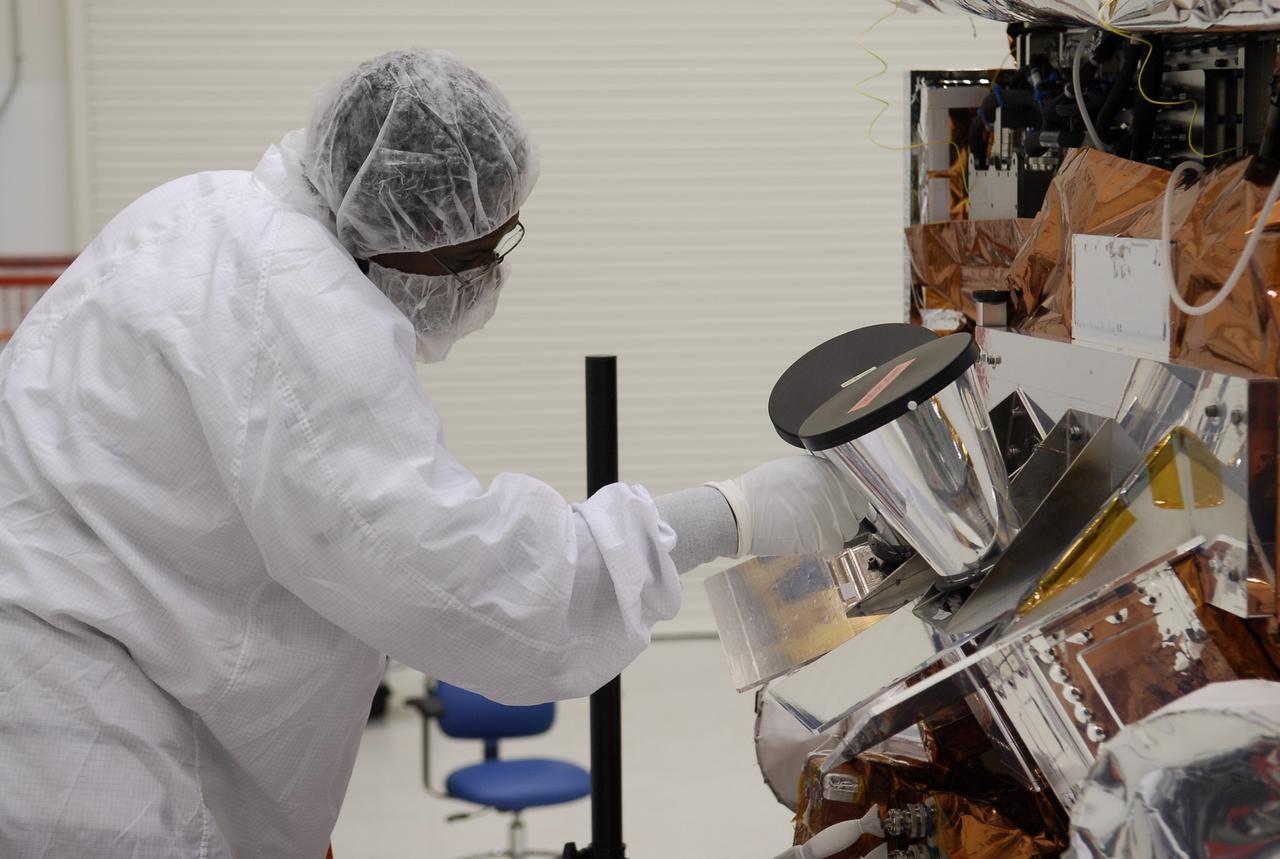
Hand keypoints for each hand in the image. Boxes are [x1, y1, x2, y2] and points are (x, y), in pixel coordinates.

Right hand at [708, 455, 866, 557]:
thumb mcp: (791, 470)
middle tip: (825, 521)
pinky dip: (825, 548)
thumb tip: (829, 487)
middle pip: (856, 508)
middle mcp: (833, 488)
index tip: (841, 507)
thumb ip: (816, 476)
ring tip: (813, 531)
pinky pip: (836, 546)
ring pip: (848, 529)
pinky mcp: (824, 536)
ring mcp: (831, 512)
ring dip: (834, 532)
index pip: (854, 486)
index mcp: (826, 469)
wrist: (741, 512)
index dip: (847, 499)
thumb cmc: (758, 492)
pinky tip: (810, 543)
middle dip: (844, 516)